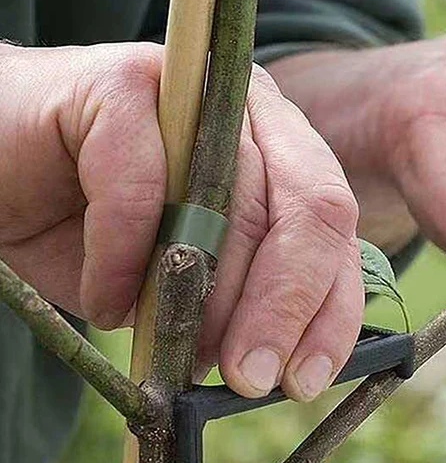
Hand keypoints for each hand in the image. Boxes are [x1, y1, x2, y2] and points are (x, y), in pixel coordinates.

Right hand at [0, 42, 362, 399]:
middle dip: (282, 310)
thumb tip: (275, 365)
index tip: (303, 380)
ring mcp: (194, 91)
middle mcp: (252, 114)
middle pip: (310, 209)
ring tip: (174, 351)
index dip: (329, 309)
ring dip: (206, 299)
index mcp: (282, 153)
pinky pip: (139, 189)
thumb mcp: (180, 284)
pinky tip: (105, 302)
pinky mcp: (122, 83)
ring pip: (233, 202)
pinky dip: (121, 261)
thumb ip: (234, 306)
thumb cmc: (92, 231)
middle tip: (248, 378)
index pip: (335, 229)